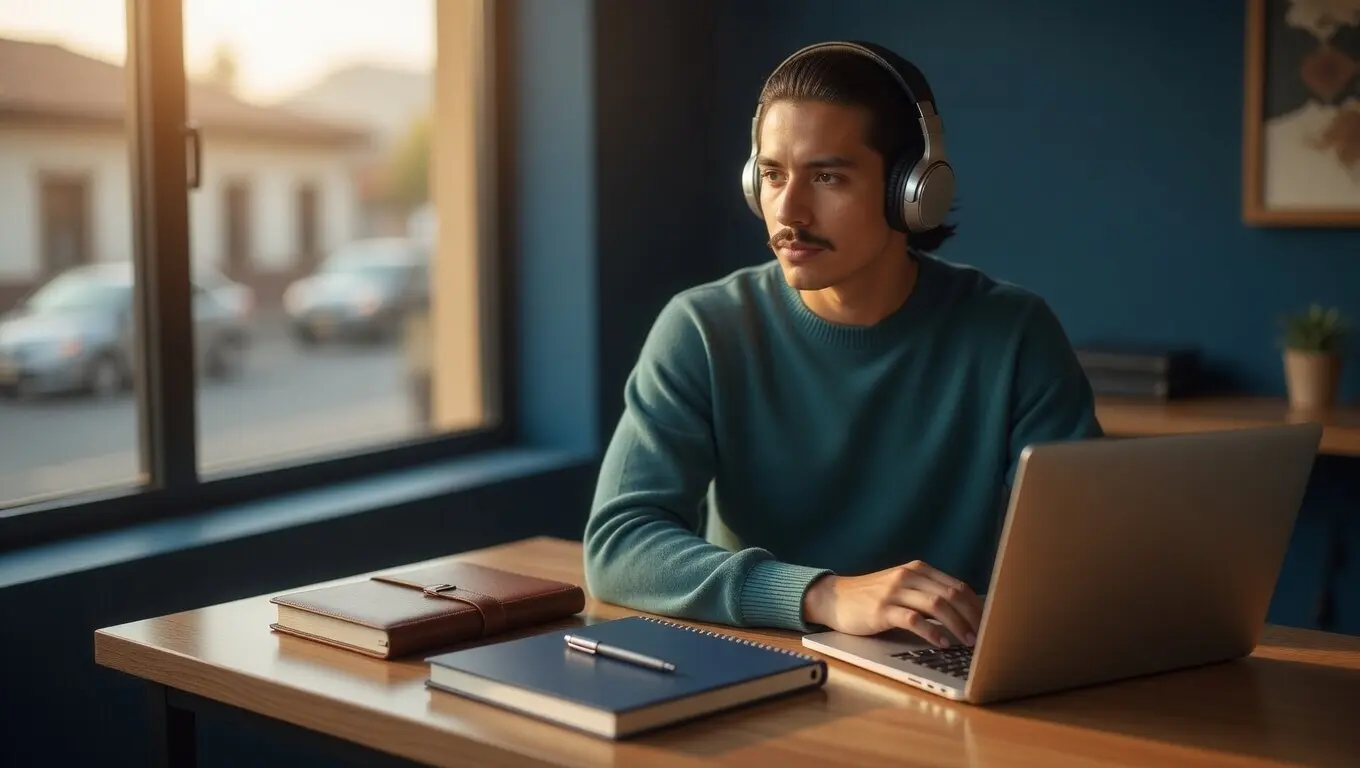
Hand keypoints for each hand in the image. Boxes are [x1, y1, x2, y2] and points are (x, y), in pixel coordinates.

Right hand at [802, 561, 982, 647]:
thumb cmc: (871, 597)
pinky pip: (913, 619)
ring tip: (968, 642)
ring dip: (957, 625)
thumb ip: (927, 593)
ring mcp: (895, 591)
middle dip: (972, 617)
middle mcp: (909, 576)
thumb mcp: (902, 587)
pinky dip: (931, 631)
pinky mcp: (882, 609)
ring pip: (937, 604)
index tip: (989, 624)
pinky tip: (941, 642)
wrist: (835, 597)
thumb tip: (963, 614)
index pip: (957, 585)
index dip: (977, 606)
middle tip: (984, 637)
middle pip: (952, 594)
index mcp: (918, 569)